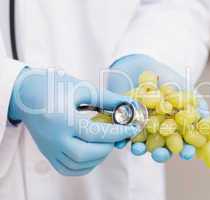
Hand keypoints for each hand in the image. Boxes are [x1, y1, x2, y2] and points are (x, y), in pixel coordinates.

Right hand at [8, 67, 137, 175]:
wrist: (27, 94)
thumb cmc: (54, 86)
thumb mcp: (82, 89)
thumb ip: (107, 99)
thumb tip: (128, 105)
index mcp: (62, 119)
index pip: (95, 133)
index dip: (118, 132)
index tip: (133, 128)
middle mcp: (54, 138)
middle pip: (85, 154)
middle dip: (107, 147)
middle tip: (117, 136)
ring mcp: (50, 148)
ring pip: (77, 165)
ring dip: (98, 157)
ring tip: (106, 142)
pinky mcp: (48, 154)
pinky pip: (68, 169)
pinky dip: (85, 165)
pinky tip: (93, 152)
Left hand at [108, 54, 209, 162]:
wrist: (143, 67)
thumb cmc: (169, 80)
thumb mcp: (186, 91)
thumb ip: (198, 107)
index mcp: (176, 128)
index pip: (183, 144)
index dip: (186, 150)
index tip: (187, 153)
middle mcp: (159, 132)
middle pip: (163, 148)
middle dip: (162, 154)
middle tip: (160, 154)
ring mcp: (142, 130)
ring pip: (142, 145)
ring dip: (140, 150)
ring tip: (139, 149)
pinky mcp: (125, 124)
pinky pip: (122, 135)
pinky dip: (121, 139)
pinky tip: (120, 141)